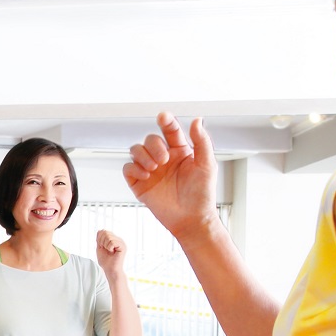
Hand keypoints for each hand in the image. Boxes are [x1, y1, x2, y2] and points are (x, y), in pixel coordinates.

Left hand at [96, 229, 127, 276]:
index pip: (103, 231)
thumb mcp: (100, 248)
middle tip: (106, 250)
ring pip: (109, 237)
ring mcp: (121, 242)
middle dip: (102, 242)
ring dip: (106, 246)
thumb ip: (100, 239)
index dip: (99, 239)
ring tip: (110, 251)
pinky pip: (112, 242)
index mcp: (113, 239)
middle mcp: (118, 239)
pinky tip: (113, 252)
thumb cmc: (105, 261)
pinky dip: (109, 248)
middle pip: (105, 232)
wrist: (110, 270)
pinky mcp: (123, 246)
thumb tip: (100, 230)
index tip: (102, 247)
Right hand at [124, 112, 219, 239]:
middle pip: (150, 139)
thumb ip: (201, 141)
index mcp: (179, 150)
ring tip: (154, 168)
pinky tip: (146, 176)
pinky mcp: (139, 183)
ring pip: (136, 150)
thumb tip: (197, 120)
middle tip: (163, 160)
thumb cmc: (202, 193)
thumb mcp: (206, 164)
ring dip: (143, 155)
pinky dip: (134, 169)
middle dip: (154, 146)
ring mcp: (150, 170)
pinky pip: (128, 168)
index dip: (165, 121)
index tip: (163, 116)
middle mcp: (163, 157)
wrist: (191, 219)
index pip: (170, 130)